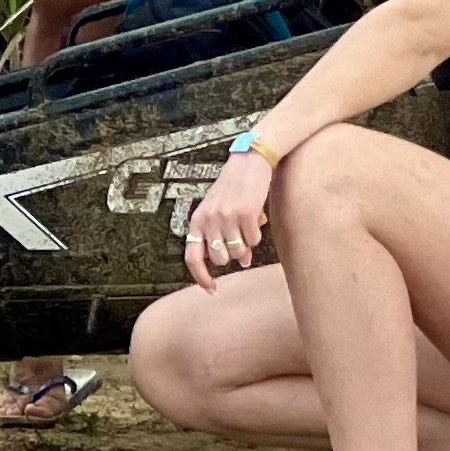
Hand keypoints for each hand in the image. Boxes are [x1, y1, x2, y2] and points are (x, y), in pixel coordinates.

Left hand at [180, 150, 274, 287]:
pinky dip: (257, 232)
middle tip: (240, 238)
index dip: (201, 277)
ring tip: (247, 224)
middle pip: (221, 259)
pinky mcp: (245, 213)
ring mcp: (226, 217)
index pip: (192, 257)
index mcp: (197, 220)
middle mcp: (209, 220)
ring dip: (246, 243)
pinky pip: (254, 240)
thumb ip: (223, 237)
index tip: (212, 289)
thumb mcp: (221, 211)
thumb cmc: (234, 187)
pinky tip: (255, 216)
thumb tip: (242, 262)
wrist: (250, 161)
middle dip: (233, 254)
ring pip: (239, 251)